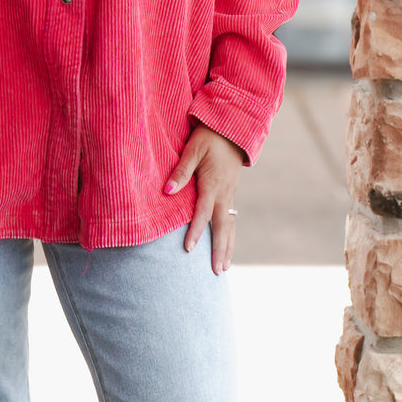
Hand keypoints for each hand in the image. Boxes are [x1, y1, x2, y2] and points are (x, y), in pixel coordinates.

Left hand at [165, 124, 242, 274]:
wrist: (233, 128)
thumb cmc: (209, 137)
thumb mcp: (193, 149)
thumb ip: (181, 170)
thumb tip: (167, 191)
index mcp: (213, 184)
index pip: (202, 213)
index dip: (195, 231)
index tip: (188, 250)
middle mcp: (224, 193)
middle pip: (222, 227)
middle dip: (220, 250)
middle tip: (217, 272)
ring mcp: (230, 194)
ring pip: (230, 225)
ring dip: (228, 247)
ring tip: (225, 268)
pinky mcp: (231, 192)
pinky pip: (231, 218)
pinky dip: (230, 235)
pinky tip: (227, 245)